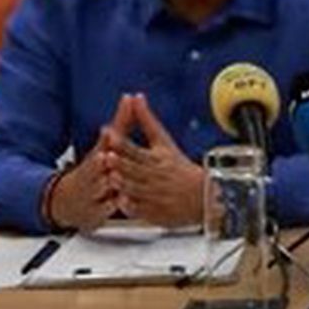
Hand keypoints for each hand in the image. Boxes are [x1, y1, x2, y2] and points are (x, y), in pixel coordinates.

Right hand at [45, 95, 130, 230]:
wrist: (67, 201)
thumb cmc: (92, 169)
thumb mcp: (105, 145)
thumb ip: (121, 123)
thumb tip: (130, 97)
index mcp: (96, 156)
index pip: (101, 145)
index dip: (105, 141)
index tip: (108, 133)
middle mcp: (92, 174)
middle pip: (96, 167)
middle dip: (101, 163)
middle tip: (105, 158)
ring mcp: (93, 192)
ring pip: (100, 188)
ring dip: (106, 184)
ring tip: (112, 180)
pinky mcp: (96, 210)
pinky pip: (104, 208)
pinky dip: (110, 206)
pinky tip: (119, 203)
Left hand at [104, 93, 204, 227]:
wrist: (202, 195)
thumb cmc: (179, 166)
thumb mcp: (164, 142)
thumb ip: (146, 120)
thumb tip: (136, 97)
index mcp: (158, 157)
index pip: (136, 148)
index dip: (121, 142)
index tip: (109, 134)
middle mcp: (155, 175)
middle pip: (134, 168)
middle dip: (121, 163)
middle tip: (107, 156)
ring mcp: (154, 194)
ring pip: (136, 188)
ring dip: (123, 183)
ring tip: (111, 177)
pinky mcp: (154, 212)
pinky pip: (141, 209)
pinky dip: (131, 206)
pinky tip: (121, 202)